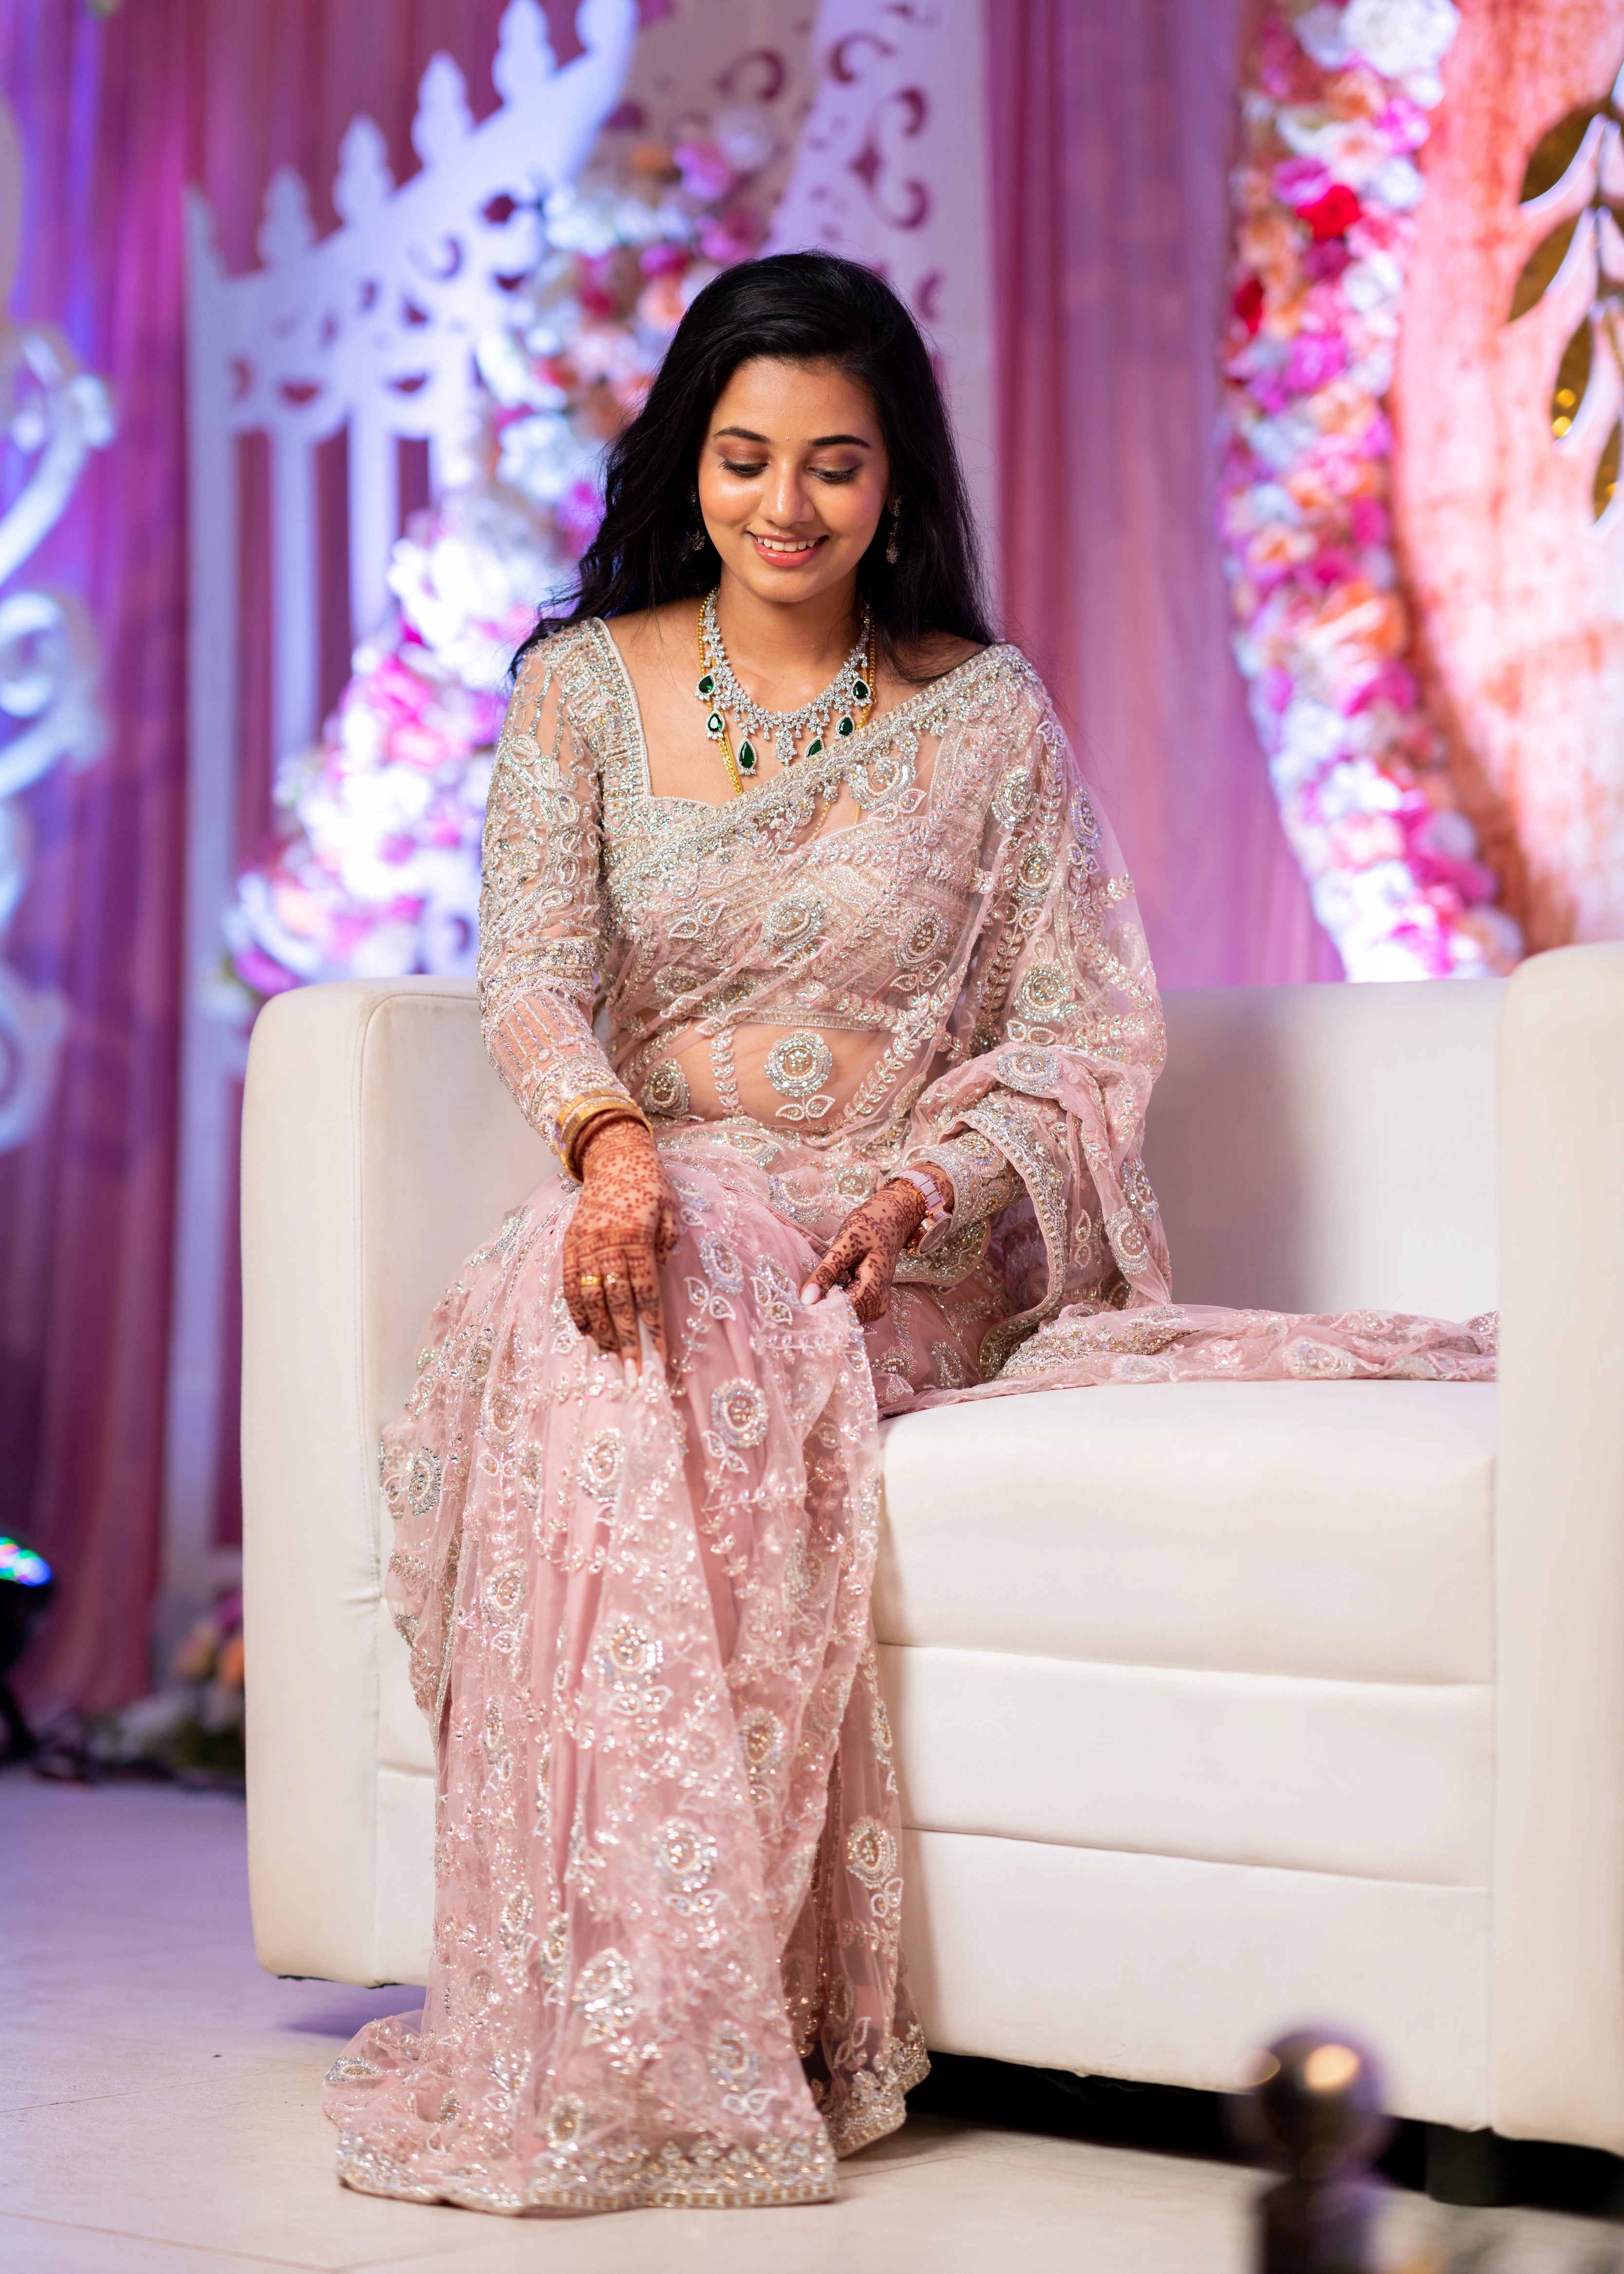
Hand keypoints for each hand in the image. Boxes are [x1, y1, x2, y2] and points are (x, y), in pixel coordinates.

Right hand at [562, 1117, 679, 1373]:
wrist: (614, 1157)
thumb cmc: (650, 1186)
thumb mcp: (671, 1211)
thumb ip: (666, 1245)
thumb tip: (660, 1279)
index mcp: (634, 1236)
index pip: (644, 1292)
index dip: (651, 1326)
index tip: (658, 1356)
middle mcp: (605, 1243)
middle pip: (616, 1302)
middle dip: (626, 1340)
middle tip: (633, 1374)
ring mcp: (584, 1245)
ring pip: (589, 1298)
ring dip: (601, 1332)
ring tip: (610, 1358)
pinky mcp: (570, 1244)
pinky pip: (570, 1284)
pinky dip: (577, 1311)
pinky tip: (586, 1332)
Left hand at [802, 1178, 928, 1324]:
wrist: (891, 1220)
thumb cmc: (869, 1227)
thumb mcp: (845, 1244)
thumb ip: (826, 1272)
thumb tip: (805, 1299)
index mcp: (873, 1290)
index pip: (841, 1315)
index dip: (818, 1312)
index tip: (796, 1307)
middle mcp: (878, 1304)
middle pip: (843, 1318)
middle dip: (820, 1310)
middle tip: (798, 1299)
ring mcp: (876, 1304)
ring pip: (844, 1315)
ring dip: (826, 1306)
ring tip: (809, 1293)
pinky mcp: (871, 1301)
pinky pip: (849, 1308)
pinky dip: (834, 1300)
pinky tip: (822, 1290)